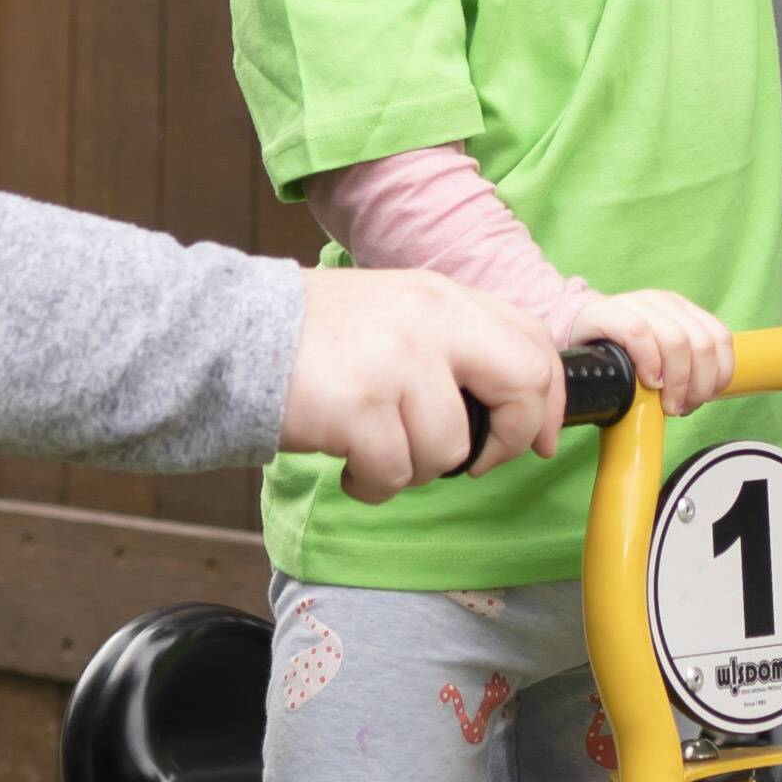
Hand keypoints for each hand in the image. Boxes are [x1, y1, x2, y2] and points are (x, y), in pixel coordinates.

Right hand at [287, 265, 563, 502]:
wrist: (231, 337)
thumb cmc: (313, 338)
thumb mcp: (396, 313)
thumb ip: (453, 342)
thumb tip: (515, 400)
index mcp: (444, 297)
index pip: (533, 339)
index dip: (549, 399)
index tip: (540, 438)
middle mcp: (430, 321)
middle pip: (522, 385)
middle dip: (511, 440)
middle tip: (479, 463)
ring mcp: (396, 363)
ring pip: (450, 448)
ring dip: (416, 469)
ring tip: (377, 451)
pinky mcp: (360, 407)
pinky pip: (395, 473)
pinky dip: (373, 485)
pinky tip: (349, 467)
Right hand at [581, 288, 742, 413]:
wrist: (574, 334)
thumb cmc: (619, 352)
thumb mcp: (659, 354)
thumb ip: (684, 365)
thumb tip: (704, 396)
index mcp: (682, 310)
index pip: (719, 338)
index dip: (719, 372)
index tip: (707, 397)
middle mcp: (664, 303)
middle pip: (701, 344)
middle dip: (698, 384)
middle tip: (681, 407)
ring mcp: (637, 304)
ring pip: (677, 341)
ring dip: (677, 381)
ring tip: (666, 403)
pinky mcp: (609, 313)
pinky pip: (639, 334)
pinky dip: (649, 363)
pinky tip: (646, 381)